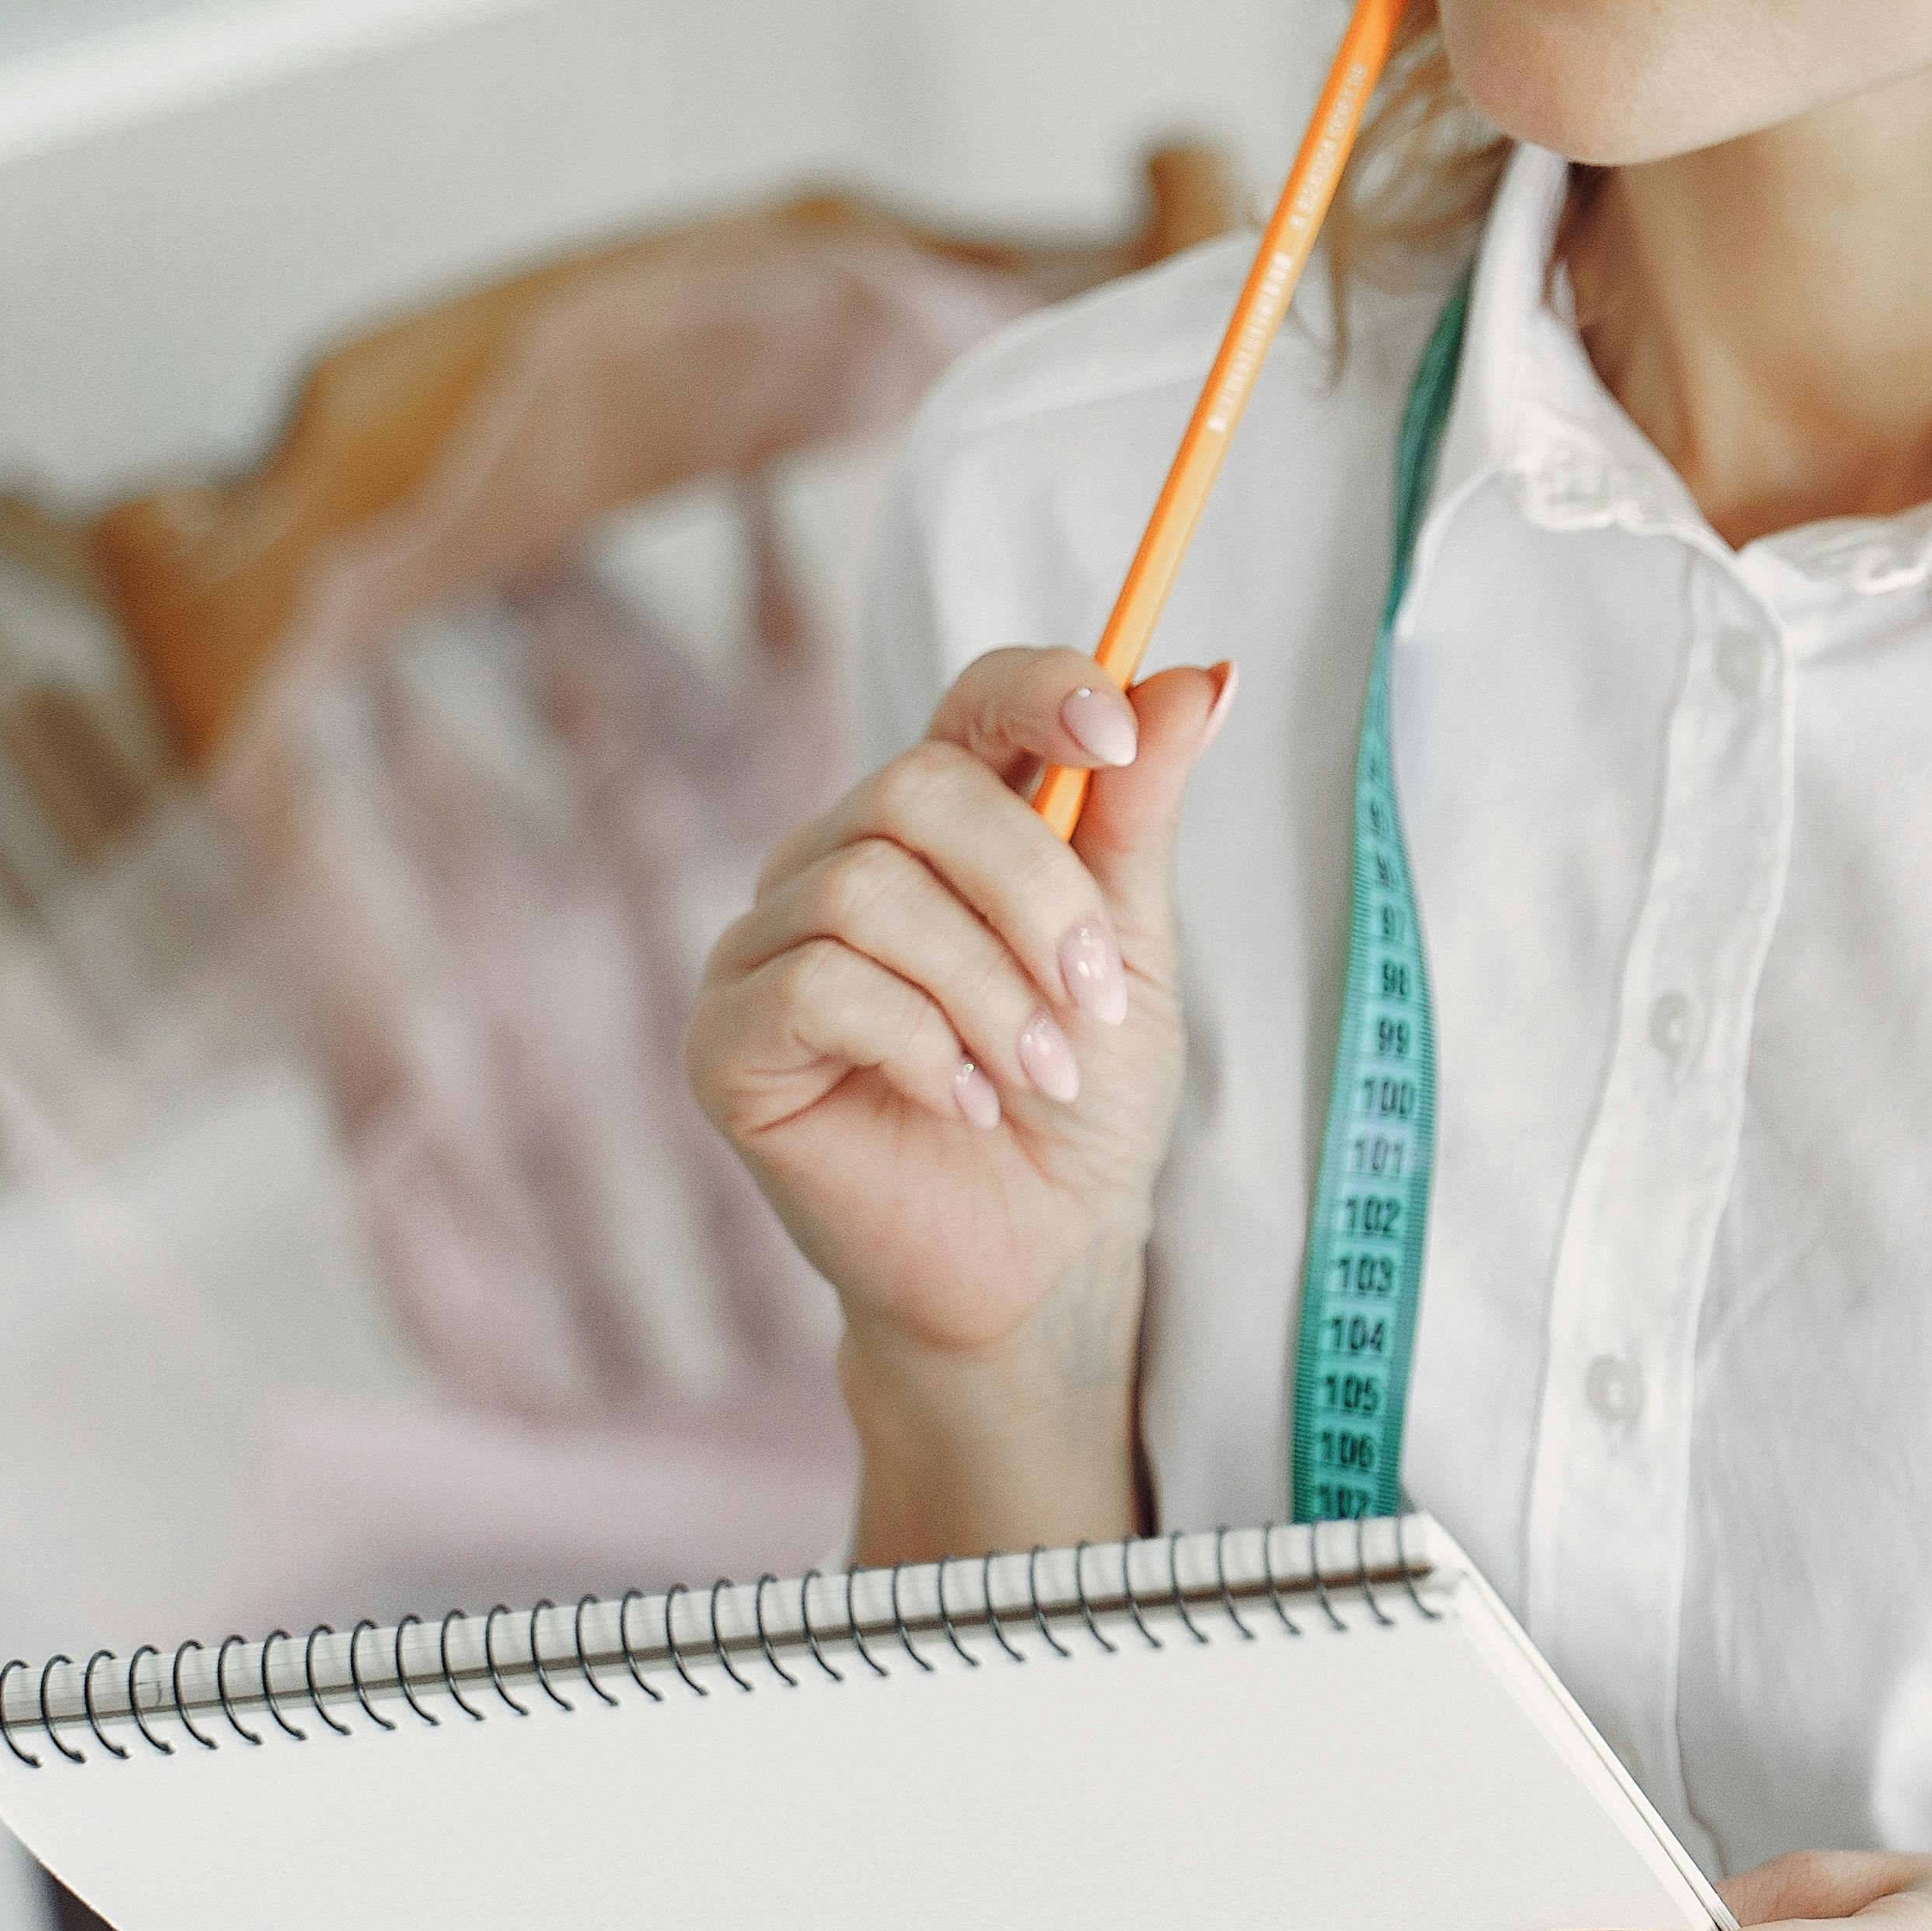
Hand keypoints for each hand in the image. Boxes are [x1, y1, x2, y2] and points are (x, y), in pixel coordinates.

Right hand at [685, 645, 1231, 1545]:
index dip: (1040, 692)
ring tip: (1039, 1073)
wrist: (1041, 1254)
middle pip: (917, 788)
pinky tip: (963, 1101)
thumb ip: (1141, 807)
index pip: (969, 701)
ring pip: (867, 888)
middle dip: (1032, 891)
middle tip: (1094, 997)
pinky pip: (815, 986)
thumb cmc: (1082, 1097)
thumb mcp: (1131, 941)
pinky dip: (917, 1042)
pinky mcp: (728, 1039)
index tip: (1116, 734)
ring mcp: (768, 947)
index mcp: (942, 825)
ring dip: (986, 988)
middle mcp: (837, 862)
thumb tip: (1203, 676)